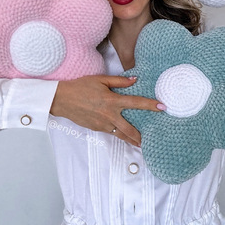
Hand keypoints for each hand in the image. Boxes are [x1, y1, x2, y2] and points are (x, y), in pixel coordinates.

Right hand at [50, 75, 164, 146]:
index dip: (150, 105)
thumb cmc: (81, 86)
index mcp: (112, 100)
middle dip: (140, 136)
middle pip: (130, 129)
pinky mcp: (96, 128)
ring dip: (131, 140)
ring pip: (120, 135)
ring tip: (139, 144)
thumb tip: (134, 80)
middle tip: (150, 140)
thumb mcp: (100, 79)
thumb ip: (119, 81)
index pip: (135, 102)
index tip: (162, 107)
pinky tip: (122, 136)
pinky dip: (118, 135)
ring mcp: (102, 124)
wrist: (62, 99)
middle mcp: (109, 114)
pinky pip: (110, 132)